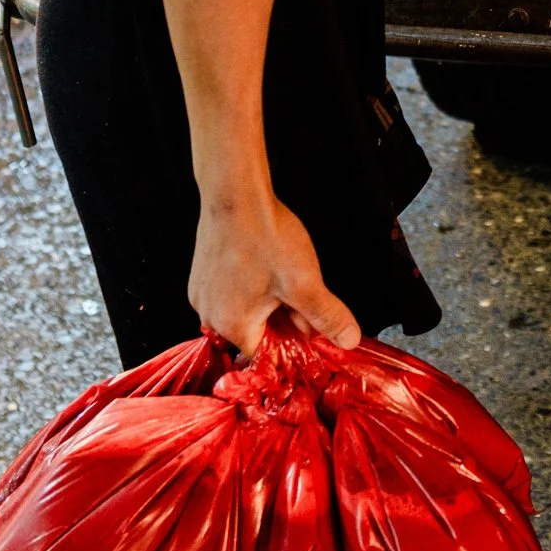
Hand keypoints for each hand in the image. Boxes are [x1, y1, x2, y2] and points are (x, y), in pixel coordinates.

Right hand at [187, 195, 360, 355]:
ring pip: (243, 312)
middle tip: (300, 294)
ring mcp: (203, 294)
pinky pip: (230, 293)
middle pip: (255, 333)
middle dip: (282, 320)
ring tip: (283, 276)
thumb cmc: (267, 238)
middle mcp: (210, 315)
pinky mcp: (202, 275)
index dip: (292, 345)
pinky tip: (265, 266)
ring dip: (267, 303)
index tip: (307, 330)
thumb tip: (348, 340)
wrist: (237, 194)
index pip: (266, 356)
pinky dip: (250, 287)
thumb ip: (327, 316)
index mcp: (232, 325)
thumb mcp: (305, 282)